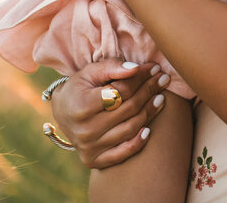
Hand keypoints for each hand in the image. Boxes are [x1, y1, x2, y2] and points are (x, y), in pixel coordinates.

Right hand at [48, 58, 172, 168]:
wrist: (62, 113)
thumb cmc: (79, 88)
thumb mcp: (90, 72)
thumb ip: (112, 67)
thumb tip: (136, 68)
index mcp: (82, 106)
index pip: (121, 91)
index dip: (141, 77)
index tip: (154, 68)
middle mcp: (85, 130)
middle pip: (129, 109)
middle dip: (149, 91)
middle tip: (163, 79)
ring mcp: (90, 147)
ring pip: (130, 128)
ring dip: (150, 112)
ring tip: (160, 97)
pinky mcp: (94, 160)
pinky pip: (122, 153)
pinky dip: (138, 142)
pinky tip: (149, 129)